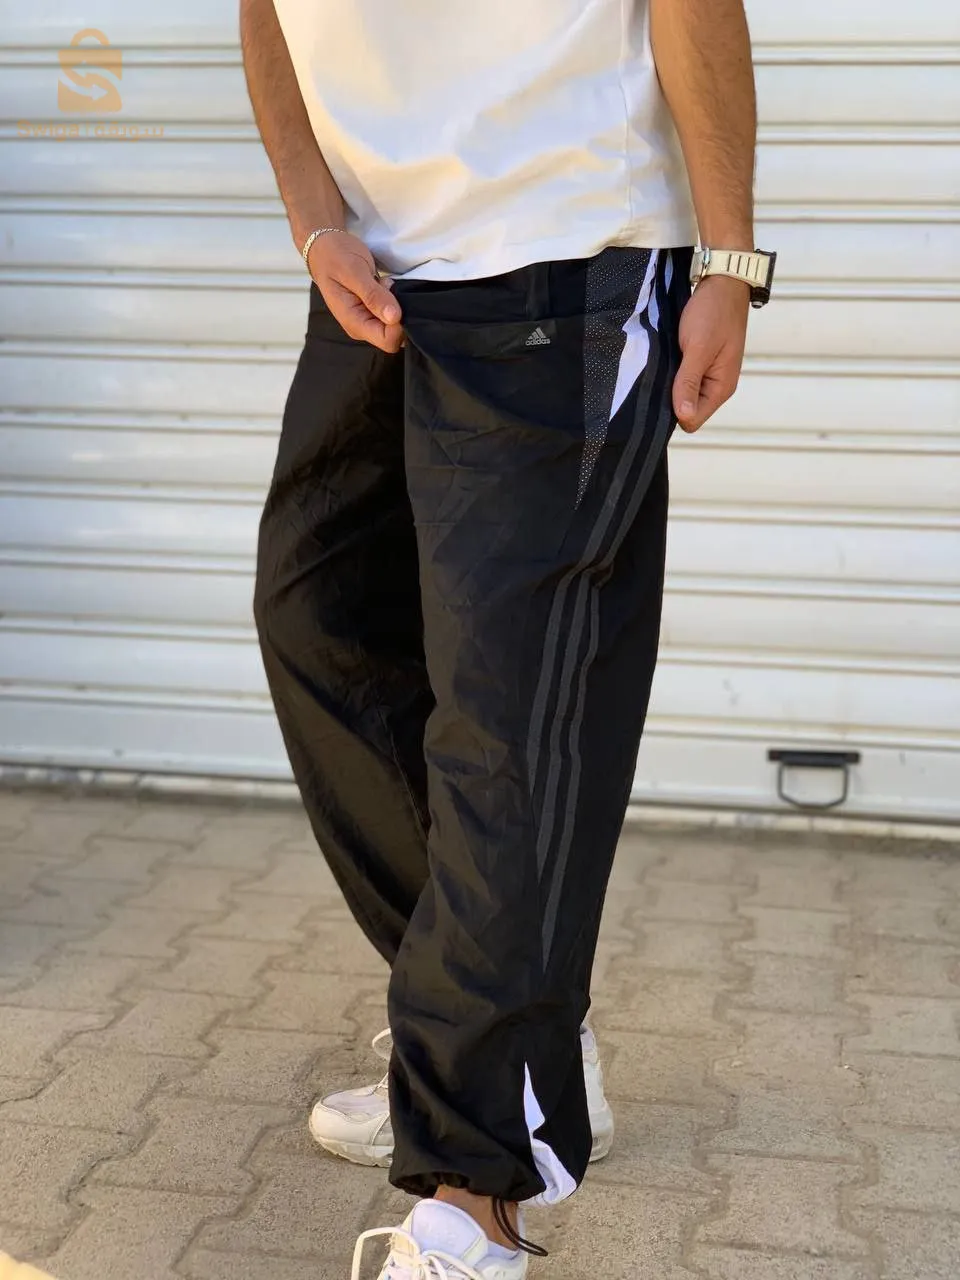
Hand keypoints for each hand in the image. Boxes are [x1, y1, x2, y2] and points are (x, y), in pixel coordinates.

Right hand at [307, 230, 403, 352]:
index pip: (387, 341)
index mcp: (354, 322)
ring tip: (381, 284)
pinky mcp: (372, 311)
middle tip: (385, 288)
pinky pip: (391, 313)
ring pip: (394, 324)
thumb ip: (373, 295)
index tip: (394, 299)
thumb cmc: (335, 257)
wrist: (325, 247)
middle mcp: (361, 326)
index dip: (398, 325)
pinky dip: (393, 299)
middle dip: (398, 313)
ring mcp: (367, 319)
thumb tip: (394, 317)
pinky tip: (382, 285)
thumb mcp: (354, 272)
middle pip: (393, 336)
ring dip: (395, 304)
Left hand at [673, 276, 749, 431]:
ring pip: (682, 395)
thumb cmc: (713, 312)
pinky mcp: (699, 363)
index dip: (674, 412)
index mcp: (721, 388)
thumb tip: (683, 417)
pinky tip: (665, 361)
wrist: (722, 282)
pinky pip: (682, 379)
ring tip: (661, 366)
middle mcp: (716, 386)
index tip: (659, 394)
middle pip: (686, 411)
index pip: (692, 421)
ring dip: (669, 385)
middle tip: (658, 376)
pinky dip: (672, 373)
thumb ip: (689, 382)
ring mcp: (708, 375)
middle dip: (670, 399)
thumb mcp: (698, 348)